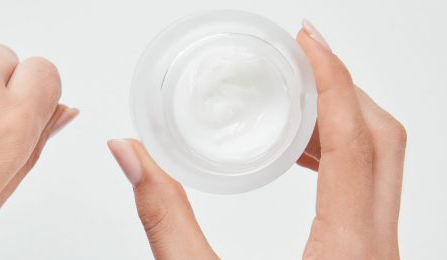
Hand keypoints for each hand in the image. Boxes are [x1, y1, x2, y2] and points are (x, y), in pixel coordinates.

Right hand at [108, 20, 405, 258]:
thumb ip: (163, 215)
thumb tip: (130, 155)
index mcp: (346, 252)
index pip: (354, 140)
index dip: (331, 78)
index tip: (306, 41)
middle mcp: (379, 252)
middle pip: (383, 141)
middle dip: (340, 89)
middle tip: (296, 59)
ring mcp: (381, 259)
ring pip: (386, 166)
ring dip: (343, 123)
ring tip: (290, 104)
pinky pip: (375, 191)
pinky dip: (345, 158)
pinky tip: (303, 158)